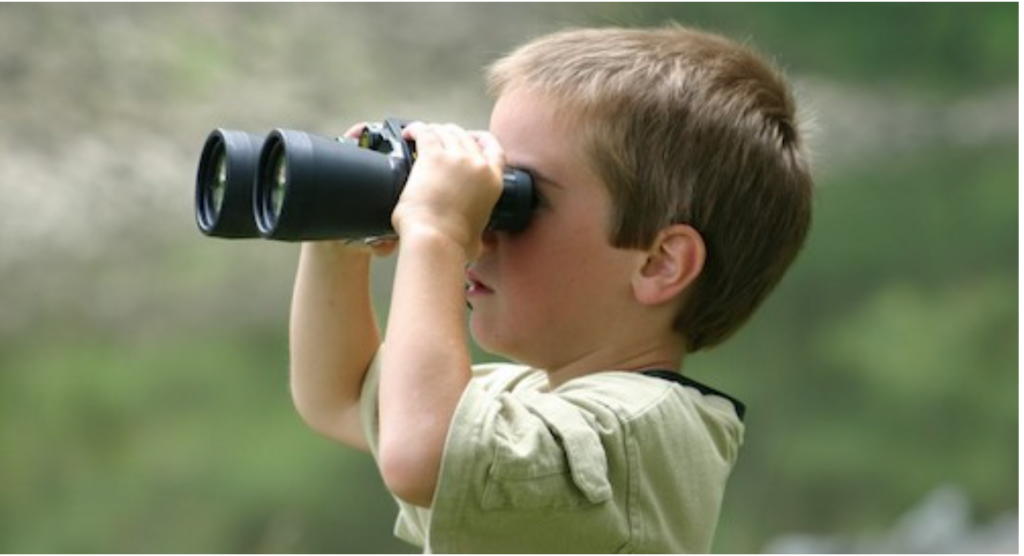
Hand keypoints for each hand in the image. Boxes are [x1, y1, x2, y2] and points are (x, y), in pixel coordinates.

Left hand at [391, 122, 504, 259]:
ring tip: (421, 136)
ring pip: (446, 131)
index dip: (482, 140)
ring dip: (434, 131)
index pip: (495, 150)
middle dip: (452, 135)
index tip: (473, 138)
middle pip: (466, 136)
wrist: (436, 240)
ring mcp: (457, 158)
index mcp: (493, 183)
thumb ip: (483, 237)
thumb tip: (483, 244)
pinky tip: (408, 134)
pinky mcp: (434, 156)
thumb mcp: (479, 239)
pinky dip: (416, 129)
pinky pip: (425, 132)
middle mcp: (478, 166)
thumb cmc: (454, 243)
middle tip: (439, 140)